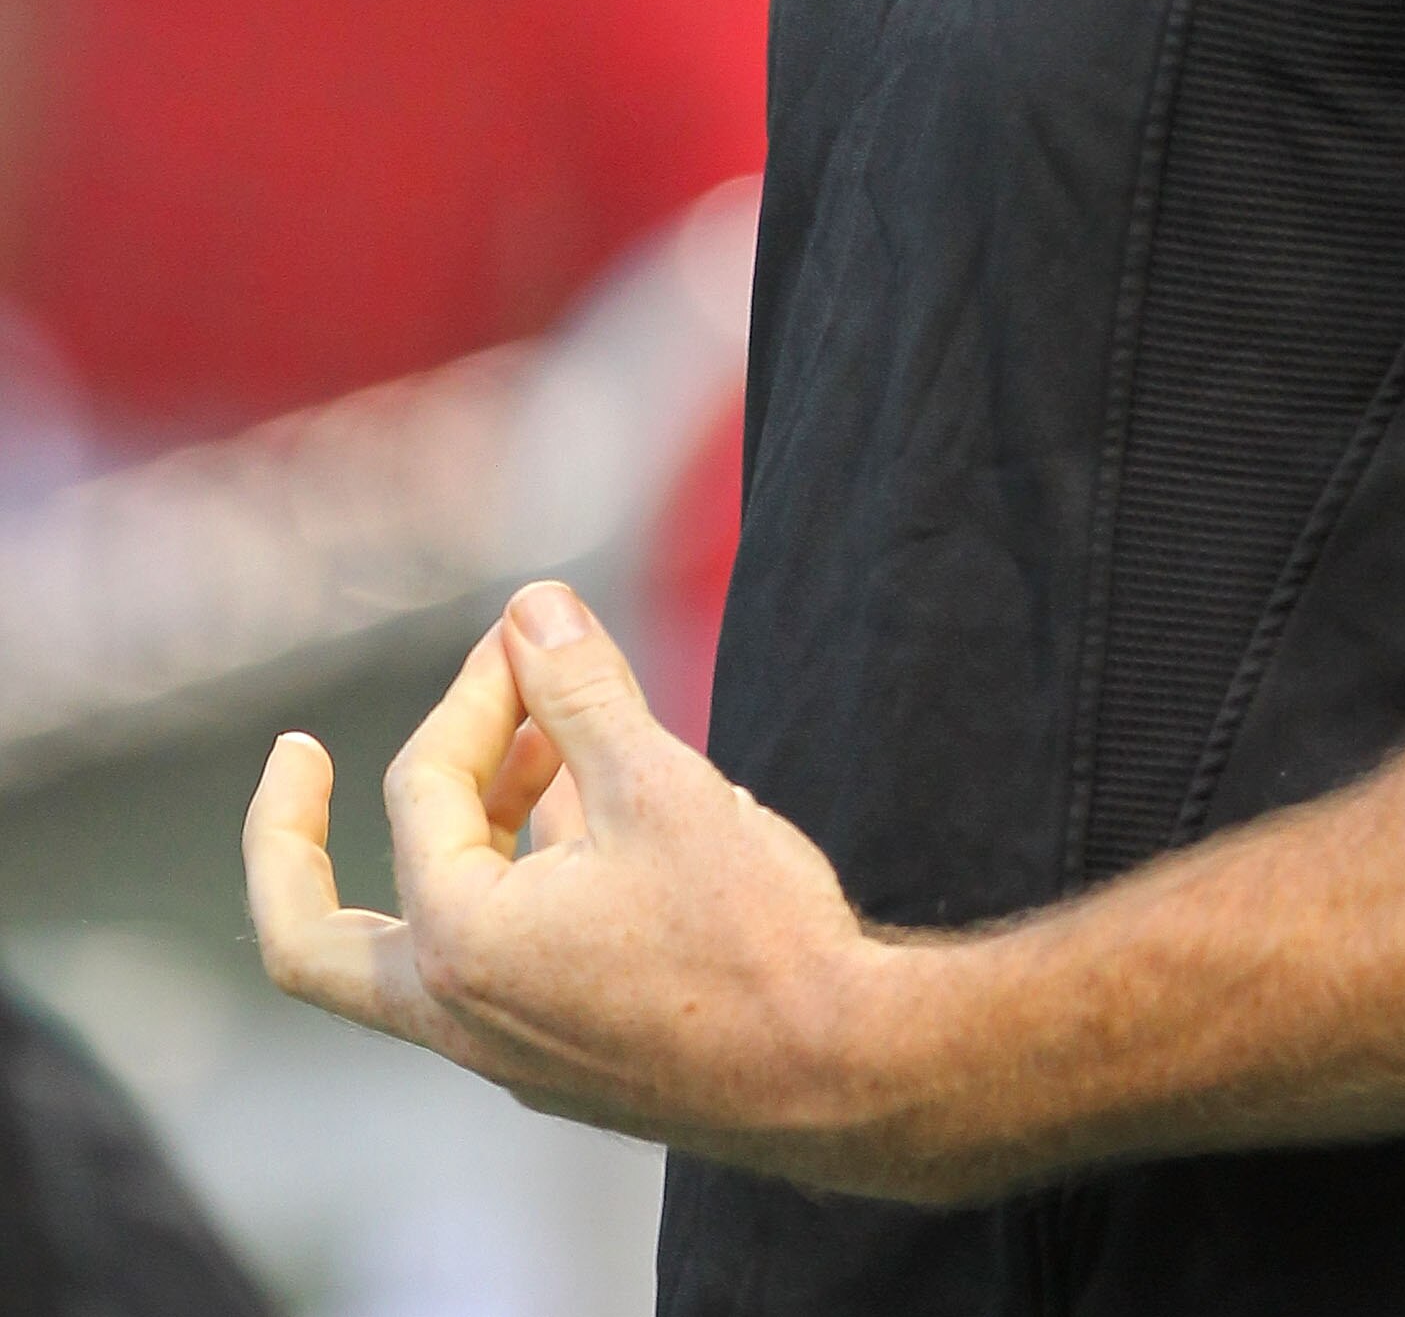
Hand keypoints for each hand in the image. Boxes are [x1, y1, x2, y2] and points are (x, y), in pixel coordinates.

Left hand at [243, 582, 917, 1182]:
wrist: (839, 1073)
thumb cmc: (746, 936)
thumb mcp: (658, 782)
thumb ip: (580, 688)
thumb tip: (531, 604)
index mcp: (460, 945)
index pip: (424, 785)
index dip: (478, 690)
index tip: (537, 633)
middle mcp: (462, 1015)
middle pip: (314, 940)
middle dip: (291, 840)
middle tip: (298, 759)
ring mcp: (509, 1050)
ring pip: (416, 946)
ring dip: (455, 831)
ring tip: (543, 744)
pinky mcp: (565, 1059)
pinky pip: (493, 962)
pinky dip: (509, 878)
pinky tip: (589, 816)